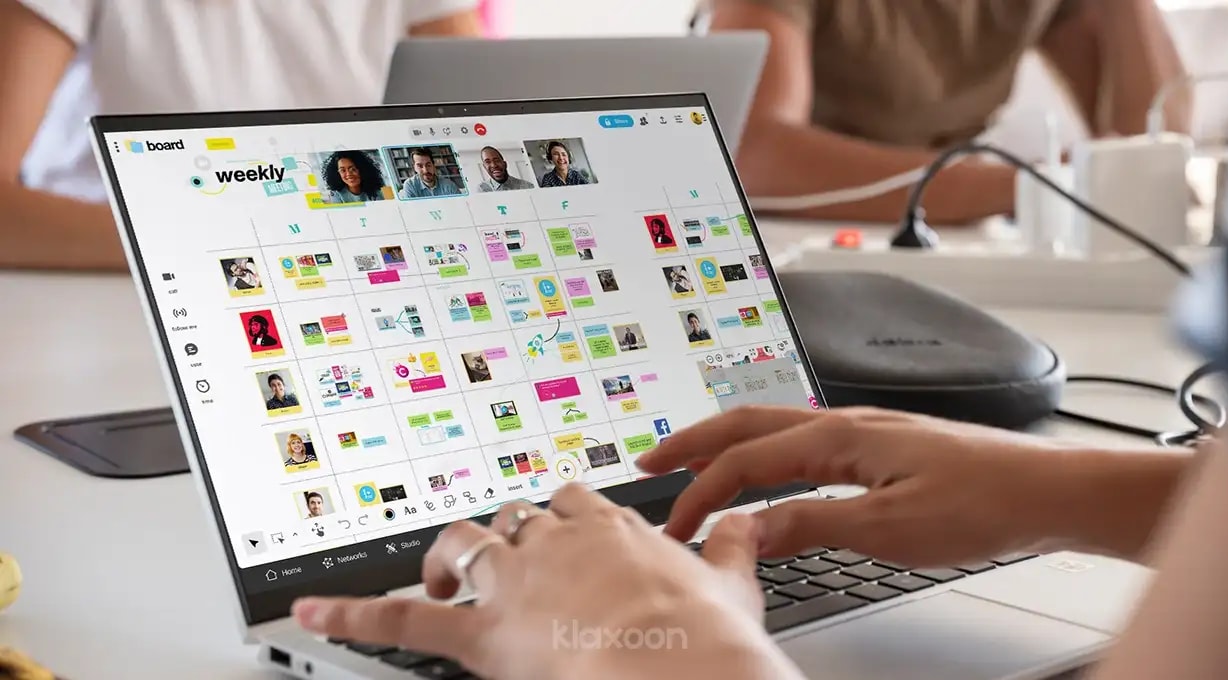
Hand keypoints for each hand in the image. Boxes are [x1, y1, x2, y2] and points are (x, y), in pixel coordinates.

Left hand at [292, 484, 799, 679]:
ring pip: (461, 547)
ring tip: (438, 575)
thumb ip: (730, 547)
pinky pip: (401, 616)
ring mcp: (512, 582)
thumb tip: (745, 522)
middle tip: (505, 563)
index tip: (559, 527)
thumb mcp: (731, 583)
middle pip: (510, 519)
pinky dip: (351, 612)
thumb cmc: (705, 636)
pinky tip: (312, 610)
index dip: (558, 516)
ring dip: (445, 559)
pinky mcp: (480, 633)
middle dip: (504, 537)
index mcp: (608, 526)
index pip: (569, 501)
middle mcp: (553, 542)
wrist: (680, 668)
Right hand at [637, 406, 1090, 566]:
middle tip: (649, 461)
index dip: (702, 492)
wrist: (1050, 490)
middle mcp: (846, 423)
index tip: (675, 525)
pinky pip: (803, 440)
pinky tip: (770, 470)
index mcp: (840, 436)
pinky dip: (765, 452)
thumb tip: (751, 528)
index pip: (746, 460)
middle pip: (749, 422)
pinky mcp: (883, 446)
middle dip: (694, 441)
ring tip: (695, 461)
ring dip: (727, 442)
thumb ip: (812, 523)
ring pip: (775, 427)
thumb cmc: (982, 502)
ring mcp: (865, 430)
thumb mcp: (889, 528)